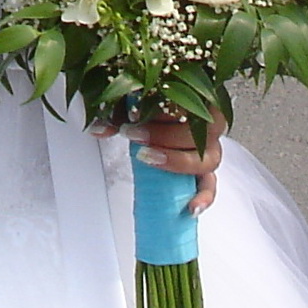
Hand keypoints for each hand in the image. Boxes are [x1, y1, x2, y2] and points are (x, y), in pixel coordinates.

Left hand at [90, 107, 225, 214]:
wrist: (159, 126)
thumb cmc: (150, 111)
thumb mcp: (133, 106)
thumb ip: (117, 114)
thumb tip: (97, 129)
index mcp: (197, 100)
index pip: (190, 100)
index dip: (164, 107)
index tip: (136, 112)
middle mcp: (209, 126)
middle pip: (200, 130)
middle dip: (164, 134)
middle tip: (134, 134)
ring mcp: (209, 151)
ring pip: (207, 159)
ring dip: (177, 160)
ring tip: (148, 158)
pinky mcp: (205, 174)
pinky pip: (210, 186)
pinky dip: (204, 197)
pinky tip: (190, 207)